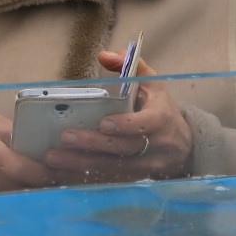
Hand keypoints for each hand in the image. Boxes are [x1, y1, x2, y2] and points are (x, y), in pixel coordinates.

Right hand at [0, 112, 57, 195]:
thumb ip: (15, 133)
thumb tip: (42, 145)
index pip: (20, 168)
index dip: (41, 174)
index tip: (58, 174)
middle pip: (17, 188)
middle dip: (38, 187)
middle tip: (56, 183)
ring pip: (7, 198)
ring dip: (24, 195)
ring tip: (39, 188)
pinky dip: (6, 199)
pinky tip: (16, 194)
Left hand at [39, 53, 192, 181]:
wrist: (182, 145)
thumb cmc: (160, 108)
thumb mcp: (152, 83)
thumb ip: (130, 65)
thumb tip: (104, 55)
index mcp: (161, 119)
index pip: (146, 124)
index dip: (126, 125)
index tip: (104, 123)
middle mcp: (155, 145)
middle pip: (123, 148)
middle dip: (92, 144)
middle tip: (65, 137)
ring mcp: (144, 166)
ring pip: (112, 168)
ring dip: (80, 164)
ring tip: (53, 158)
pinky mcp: (132, 179)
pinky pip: (107, 180)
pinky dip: (83, 178)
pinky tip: (60, 173)